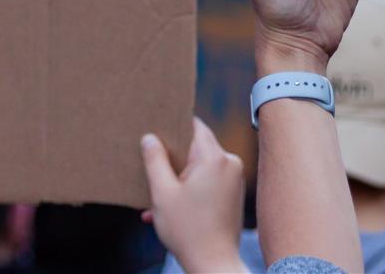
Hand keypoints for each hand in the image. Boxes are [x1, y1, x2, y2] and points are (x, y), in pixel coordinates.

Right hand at [140, 119, 245, 272]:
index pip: (195, 126)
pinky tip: (170, 207)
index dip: (175, 125)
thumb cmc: (188, 231)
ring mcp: (234, 179)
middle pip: (197, 147)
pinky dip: (191, 189)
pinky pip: (209, 181)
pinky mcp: (233, 193)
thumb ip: (154, 161)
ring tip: (157, 195)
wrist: (213, 264)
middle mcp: (230, 163)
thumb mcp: (162, 194)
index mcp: (214, 158)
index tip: (157, 128)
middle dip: (174, 157)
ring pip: (201, 167)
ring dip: (179, 177)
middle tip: (152, 166)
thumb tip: (150, 138)